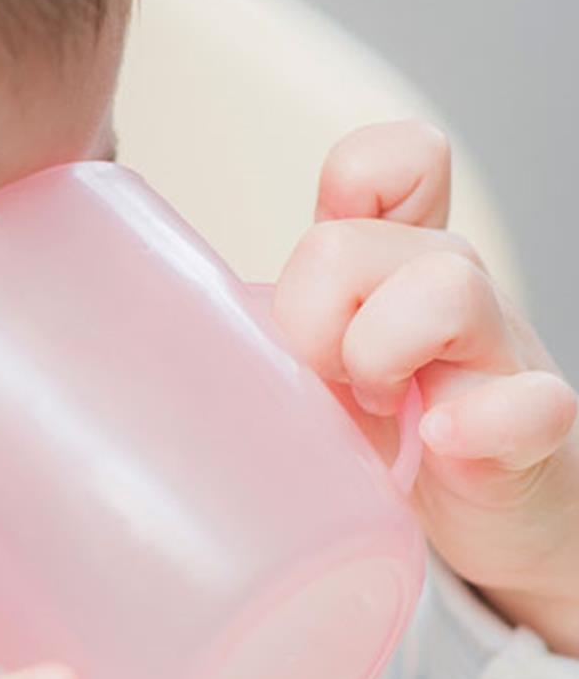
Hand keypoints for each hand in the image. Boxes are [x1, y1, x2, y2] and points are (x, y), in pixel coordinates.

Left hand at [273, 120, 578, 653]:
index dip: (355, 181)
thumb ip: (266, 336)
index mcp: (394, 267)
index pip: (397, 162)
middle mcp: (449, 290)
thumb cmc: (389, 433)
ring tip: (373, 410)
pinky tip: (440, 440)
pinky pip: (528, 402)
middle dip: (313, 314)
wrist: (491, 515)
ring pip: (449, 287)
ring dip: (381, 350)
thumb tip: (149, 344)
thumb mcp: (319, 371)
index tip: (314, 268)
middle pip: (364, 241)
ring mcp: (497, 354)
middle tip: (318, 381)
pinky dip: (480, 418)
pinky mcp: (530, 430)